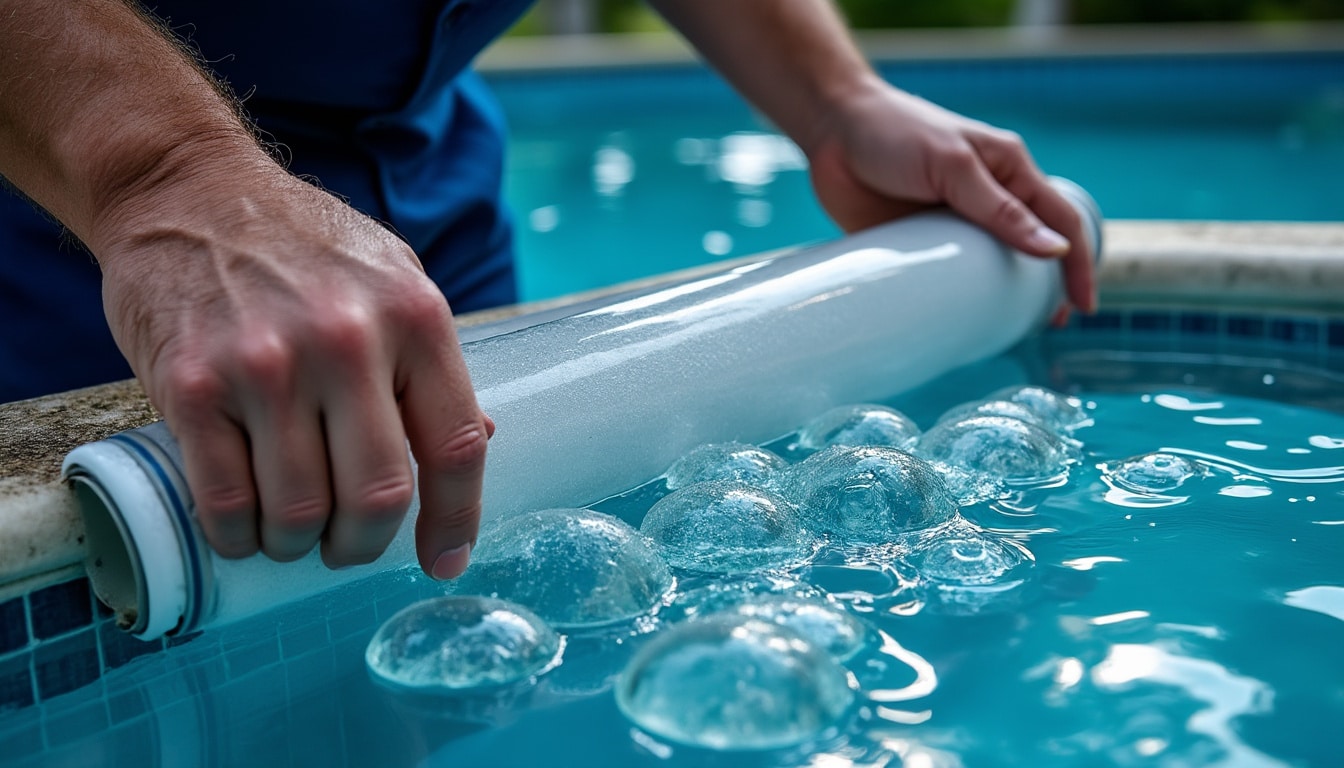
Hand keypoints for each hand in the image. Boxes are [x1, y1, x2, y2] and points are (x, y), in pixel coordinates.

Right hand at [93, 151, 490, 578]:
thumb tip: (477, 440)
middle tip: (349, 545)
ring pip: (300, 512)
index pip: (456, 447)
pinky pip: (226, 501)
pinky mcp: (191, 385)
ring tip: (292, 528)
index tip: (445, 559)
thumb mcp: (394, 278)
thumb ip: (431, 362)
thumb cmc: (302, 244)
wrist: (187, 189)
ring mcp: (266, 365)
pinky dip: (239, 535)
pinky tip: (245, 524)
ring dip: (298, 543)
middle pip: (379, 497)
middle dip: (365, 545)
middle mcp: (348, 341)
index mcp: (414, 317)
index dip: (457, 520)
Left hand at [805, 85, 1095, 314]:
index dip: (1079, 263)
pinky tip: (960, 322)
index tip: (1083, 305)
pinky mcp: (919, 240)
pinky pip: (946, 275)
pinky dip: (958, 299)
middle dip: (1044, 288)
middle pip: (1031, 249)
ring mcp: (953, 222)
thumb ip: (1000, 209)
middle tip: (1047, 327)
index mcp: (1008, 171)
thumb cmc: (896, 131)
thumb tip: (1055, 250)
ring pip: (990, 267)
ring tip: (1008, 332)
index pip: (1061, 220)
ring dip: (1002, 298)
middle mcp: (987, 198)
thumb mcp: (953, 165)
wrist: (831, 131)